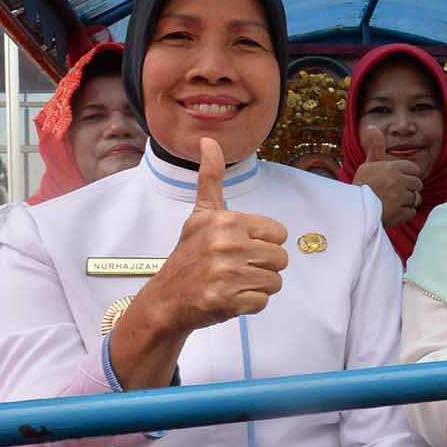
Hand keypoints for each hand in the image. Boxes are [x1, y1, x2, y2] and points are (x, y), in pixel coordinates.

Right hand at [125, 137, 288, 335]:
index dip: (263, 243)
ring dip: (257, 286)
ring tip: (232, 282)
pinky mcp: (228, 301)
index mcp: (227, 221)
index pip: (279, 234)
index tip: (241, 247)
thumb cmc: (189, 256)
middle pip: (281, 259)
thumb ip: (211, 179)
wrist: (166, 299)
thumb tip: (209, 141)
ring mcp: (227, 274)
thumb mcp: (201, 214)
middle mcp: (228, 244)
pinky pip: (263, 302)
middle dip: (262, 266)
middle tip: (236, 267)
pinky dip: (249, 304)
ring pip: (275, 282)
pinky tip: (229, 297)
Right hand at [352, 126, 423, 227]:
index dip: (407, 175)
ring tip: (393, 203)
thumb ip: (376, 148)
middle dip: (409, 189)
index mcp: (392, 168)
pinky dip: (404, 214)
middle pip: (417, 184)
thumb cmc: (360, 186)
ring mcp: (400, 198)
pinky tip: (393, 212)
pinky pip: (412, 212)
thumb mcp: (368, 165)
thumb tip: (373, 128)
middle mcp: (398, 181)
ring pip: (416, 198)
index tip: (398, 180)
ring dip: (407, 202)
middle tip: (395, 193)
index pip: (413, 169)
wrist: (352, 210)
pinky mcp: (400, 213)